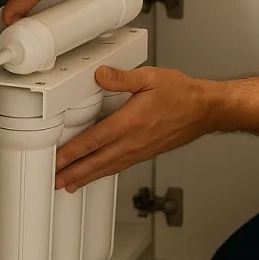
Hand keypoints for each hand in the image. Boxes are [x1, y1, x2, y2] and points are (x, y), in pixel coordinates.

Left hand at [55, 66, 215, 192]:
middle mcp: (133, 141)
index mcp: (131, 122)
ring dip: (86, 177)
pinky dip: (103, 173)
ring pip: (107, 168)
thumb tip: (100, 75)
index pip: (95, 140)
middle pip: (97, 162)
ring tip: (68, 185)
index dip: (73, 151)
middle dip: (73, 172)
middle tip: (54, 180)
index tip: (57, 159)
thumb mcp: (150, 77)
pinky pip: (119, 167)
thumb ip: (122, 77)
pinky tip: (96, 174)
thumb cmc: (181, 94)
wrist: (204, 110)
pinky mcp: (145, 154)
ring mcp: (139, 151)